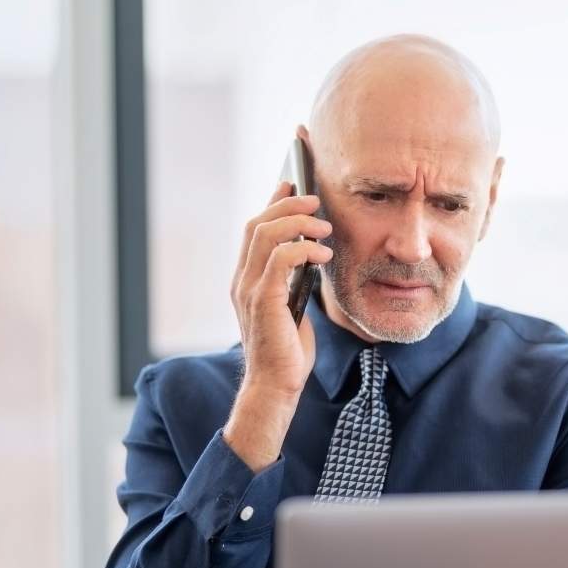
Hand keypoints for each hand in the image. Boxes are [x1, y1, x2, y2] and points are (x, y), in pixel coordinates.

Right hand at [224, 180, 332, 470]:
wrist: (276, 386)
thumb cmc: (288, 351)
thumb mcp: (294, 306)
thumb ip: (295, 280)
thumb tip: (314, 254)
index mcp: (247, 278)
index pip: (255, 228)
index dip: (272, 201)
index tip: (293, 181)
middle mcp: (242, 279)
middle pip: (258, 223)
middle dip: (287, 203)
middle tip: (316, 197)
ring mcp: (248, 289)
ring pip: (265, 234)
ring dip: (298, 222)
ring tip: (325, 225)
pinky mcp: (262, 301)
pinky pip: (279, 260)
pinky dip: (303, 249)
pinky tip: (324, 254)